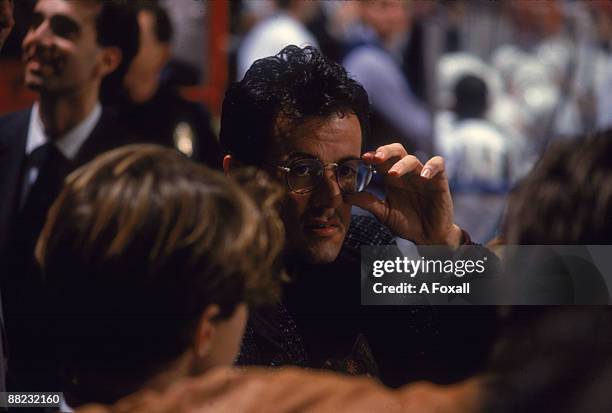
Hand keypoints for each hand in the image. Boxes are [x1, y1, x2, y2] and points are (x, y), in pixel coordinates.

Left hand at [345, 143, 461, 246]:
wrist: (428, 238)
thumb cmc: (406, 223)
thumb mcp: (383, 213)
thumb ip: (367, 202)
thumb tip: (345, 195)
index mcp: (391, 179)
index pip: (380, 160)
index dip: (371, 156)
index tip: (361, 159)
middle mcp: (406, 174)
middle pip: (396, 151)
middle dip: (385, 151)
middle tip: (375, 158)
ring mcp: (422, 176)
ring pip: (413, 159)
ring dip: (402, 164)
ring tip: (393, 174)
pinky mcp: (439, 182)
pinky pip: (438, 165)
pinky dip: (431, 167)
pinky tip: (423, 176)